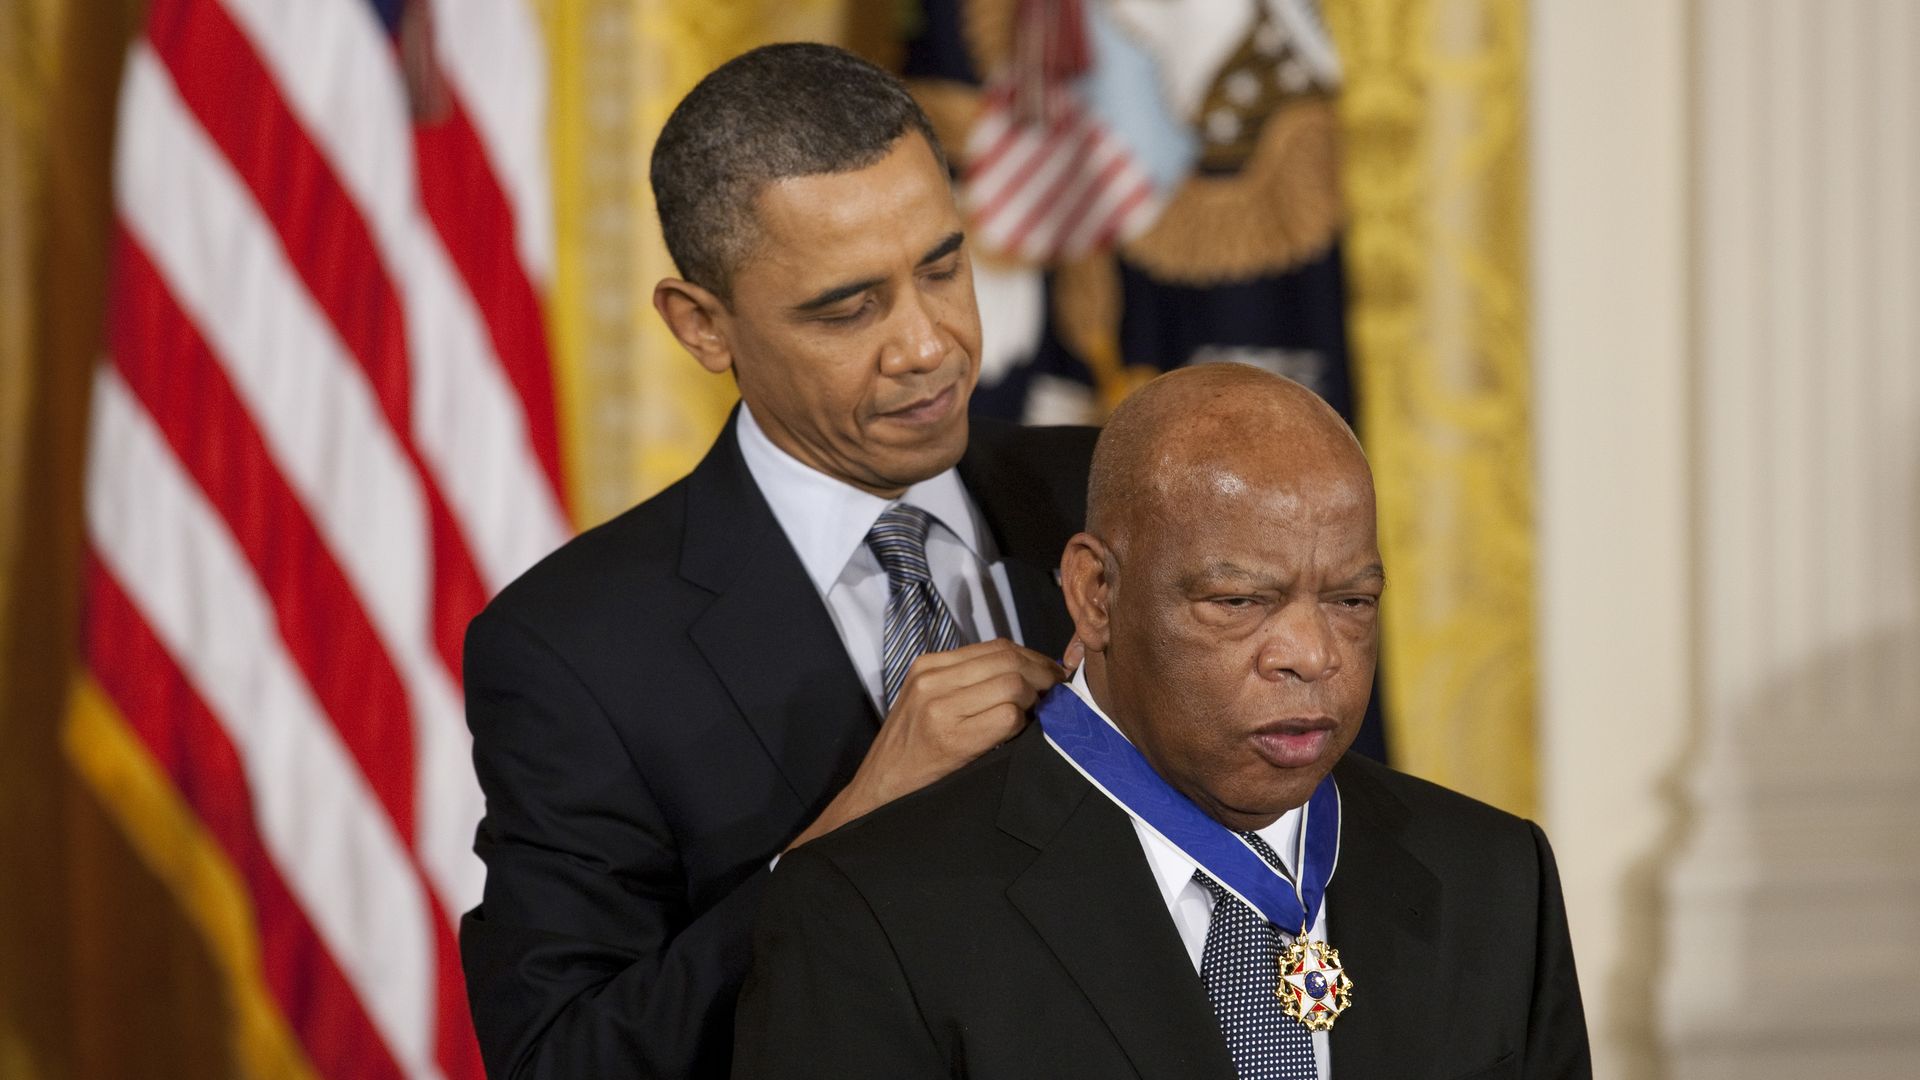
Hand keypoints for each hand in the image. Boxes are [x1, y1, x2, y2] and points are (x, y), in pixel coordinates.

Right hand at [785, 640, 1068, 849]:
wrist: (878, 792)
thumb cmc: (910, 751)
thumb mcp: (929, 703)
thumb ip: (967, 683)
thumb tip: (1026, 673)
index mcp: (929, 666)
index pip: (998, 647)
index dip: (1034, 659)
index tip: (1051, 676)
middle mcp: (933, 680)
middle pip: (1009, 660)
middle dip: (1043, 675)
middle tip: (1058, 694)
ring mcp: (940, 708)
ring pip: (1013, 684)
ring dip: (1036, 700)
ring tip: (1039, 715)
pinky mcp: (952, 739)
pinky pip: (1007, 717)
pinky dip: (1022, 724)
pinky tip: (1020, 736)